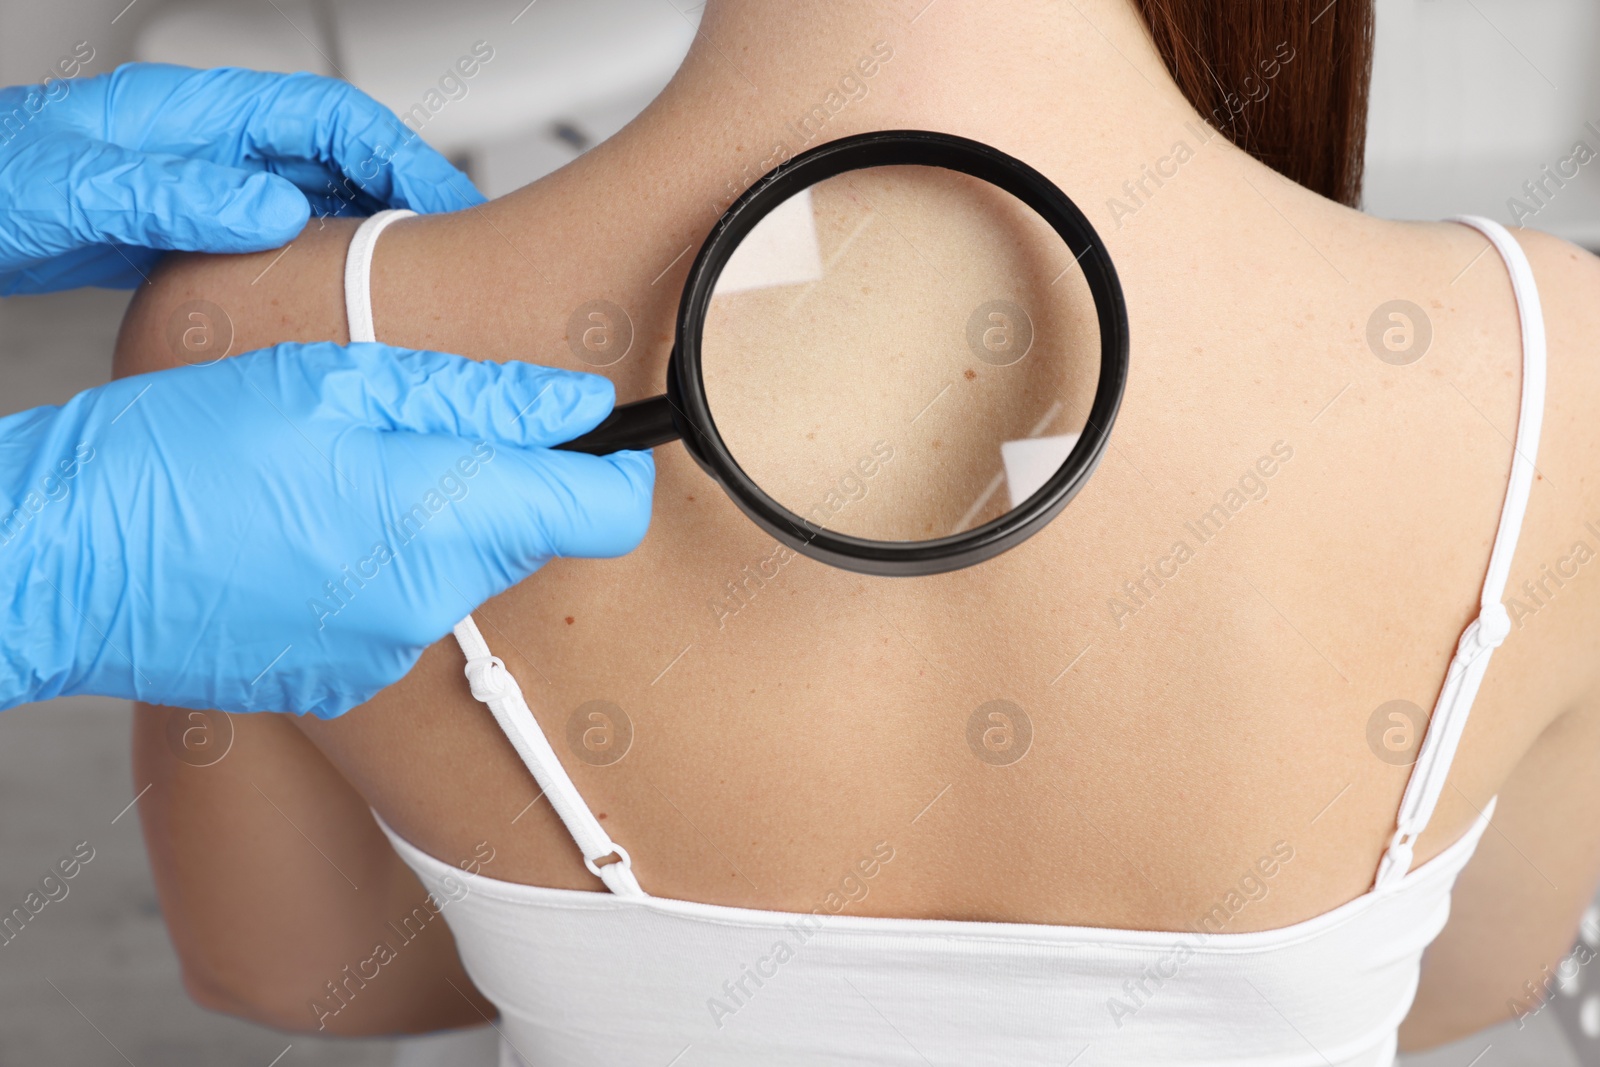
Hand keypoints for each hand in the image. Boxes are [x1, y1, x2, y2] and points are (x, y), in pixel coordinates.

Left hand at [0, 63, 485, 294]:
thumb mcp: (76, 190)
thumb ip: (174, 194)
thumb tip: (276, 212)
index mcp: (197, 116)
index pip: (332, 121)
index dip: (401, 159)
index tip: (447, 206)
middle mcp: (210, 149)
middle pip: (337, 166)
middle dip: (401, 208)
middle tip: (451, 263)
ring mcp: (203, 191)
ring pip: (313, 210)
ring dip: (362, 250)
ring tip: (404, 298)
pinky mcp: (188, 235)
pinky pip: (275, 250)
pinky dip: (314, 278)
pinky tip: (327, 318)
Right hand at [0, 343, 653, 717]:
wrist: (57, 566)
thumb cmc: (171, 458)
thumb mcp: (326, 385)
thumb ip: (473, 399)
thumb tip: (576, 408)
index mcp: (441, 520)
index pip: (606, 514)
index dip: (609, 465)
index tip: (583, 431)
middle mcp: (432, 605)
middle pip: (536, 537)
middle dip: (509, 481)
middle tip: (424, 429)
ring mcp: (389, 654)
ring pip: (470, 574)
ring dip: (441, 525)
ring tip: (345, 479)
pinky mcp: (346, 681)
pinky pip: (410, 615)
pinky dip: (388, 572)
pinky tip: (313, 535)